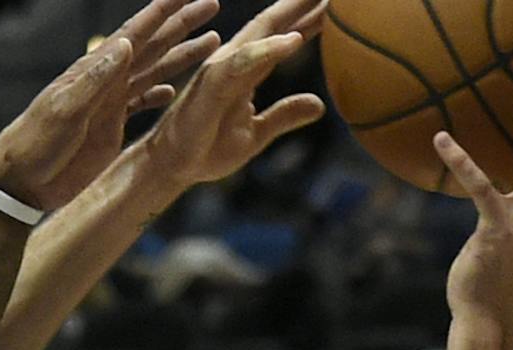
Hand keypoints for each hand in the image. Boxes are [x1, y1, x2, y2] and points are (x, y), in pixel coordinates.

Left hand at [0, 0, 225, 214]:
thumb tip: (124, 43)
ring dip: (180, 56)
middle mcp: (106, 81)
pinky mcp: (108, 128)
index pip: (135, 32)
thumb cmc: (34, 145)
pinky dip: (158, 95)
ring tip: (212, 40)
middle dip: (182, 23)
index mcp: (96, 71)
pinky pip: (139, 104)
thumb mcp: (64, 112)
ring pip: (153, 71)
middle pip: (152, 44)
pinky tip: (174, 91)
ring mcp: (109, 104)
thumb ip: (95, 81)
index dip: (162, 9)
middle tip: (212, 3)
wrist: (19, 183)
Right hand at [139, 0, 327, 192]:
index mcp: (248, 70)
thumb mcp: (255, 135)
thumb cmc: (206, 150)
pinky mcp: (212, 83)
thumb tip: (319, 106)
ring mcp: (223, 69)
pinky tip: (293, 41)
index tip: (340, 7)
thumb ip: (284, 115)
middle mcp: (236, 61)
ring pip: (262, 33)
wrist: (172, 168)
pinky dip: (268, 50)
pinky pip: (244, 62)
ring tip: (323, 0)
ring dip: (292, 14)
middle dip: (304, 3)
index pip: (284, 37)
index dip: (311, 19)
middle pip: (275, 23)